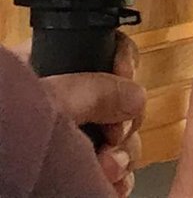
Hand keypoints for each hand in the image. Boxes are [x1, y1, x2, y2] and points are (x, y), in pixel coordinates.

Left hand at [38, 33, 144, 197]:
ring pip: (120, 137)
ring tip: (106, 171)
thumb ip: (97, 91)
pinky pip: (113, 167)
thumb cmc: (5, 127)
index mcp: (53, 69)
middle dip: (123, 124)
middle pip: (120, 99)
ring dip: (122, 156)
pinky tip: (110, 184)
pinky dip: (117, 178)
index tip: (125, 83)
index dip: (122, 64)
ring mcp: (71, 137)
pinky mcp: (74, 167)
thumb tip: (136, 97)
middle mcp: (66, 101)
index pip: (104, 50)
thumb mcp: (52, 102)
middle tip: (111, 142)